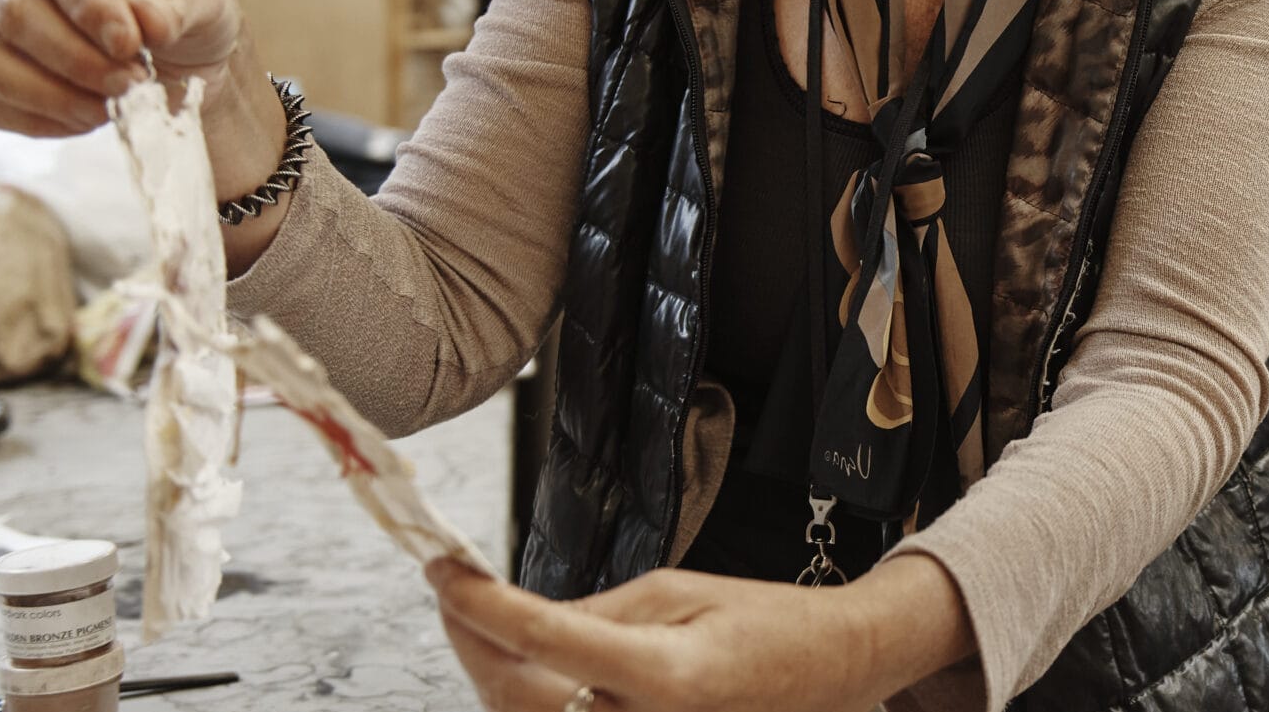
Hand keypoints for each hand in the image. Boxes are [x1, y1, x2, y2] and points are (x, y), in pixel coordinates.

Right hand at [0, 0, 242, 135]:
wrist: (182, 59)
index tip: (129, 42)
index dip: (86, 1)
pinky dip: (40, 118)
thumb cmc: (183, 8)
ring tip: (113, 104)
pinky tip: (90, 115)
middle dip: (76, 57)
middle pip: (13, 10)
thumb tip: (145, 22)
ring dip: (50, 92)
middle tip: (132, 81)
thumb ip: (177, 3)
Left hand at [427, 554, 975, 711]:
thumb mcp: (677, 593)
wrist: (824, 676)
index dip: (480, 604)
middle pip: (516, 698)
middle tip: (448, 589)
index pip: (544, 640)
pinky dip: (524, 697)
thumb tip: (518, 621)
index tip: (444, 570)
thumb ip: (594, 613)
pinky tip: (515, 660)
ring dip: (489, 671)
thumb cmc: (762, 628)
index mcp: (666, 675)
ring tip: (475, 617)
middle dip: (469, 640)